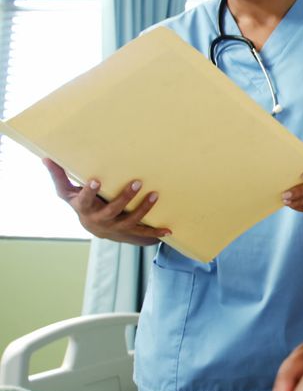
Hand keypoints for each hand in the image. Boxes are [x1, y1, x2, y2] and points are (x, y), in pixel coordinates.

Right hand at [43, 158, 169, 245]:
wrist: (94, 227)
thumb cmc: (81, 203)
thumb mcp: (66, 192)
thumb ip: (58, 175)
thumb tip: (45, 156)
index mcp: (84, 208)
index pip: (84, 199)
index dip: (89, 191)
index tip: (95, 179)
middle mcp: (99, 219)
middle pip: (111, 210)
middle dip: (124, 198)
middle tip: (137, 183)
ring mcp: (115, 227)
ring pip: (130, 221)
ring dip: (143, 209)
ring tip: (154, 195)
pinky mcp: (128, 232)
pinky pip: (142, 234)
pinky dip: (155, 233)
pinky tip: (169, 230)